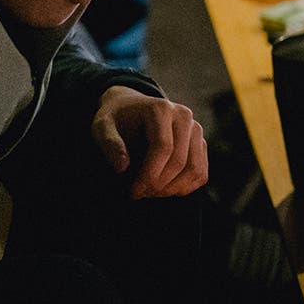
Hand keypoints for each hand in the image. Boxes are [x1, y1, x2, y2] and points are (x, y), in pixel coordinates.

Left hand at [93, 87, 208, 197]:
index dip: (149, 174)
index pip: (163, 147)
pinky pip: (201, 174)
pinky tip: (163, 190)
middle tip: (139, 194)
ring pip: (194, 170)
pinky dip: (183, 188)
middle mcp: (184, 116)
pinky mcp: (200, 144)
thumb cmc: (116, 120)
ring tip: (150, 193)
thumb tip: (121, 168)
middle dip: (159, 185)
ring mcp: (196, 130)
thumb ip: (109, 144)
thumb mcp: (103, 127)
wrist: (131, 109)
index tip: (133, 191)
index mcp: (161, 109)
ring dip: (172, 190)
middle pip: (180, 161)